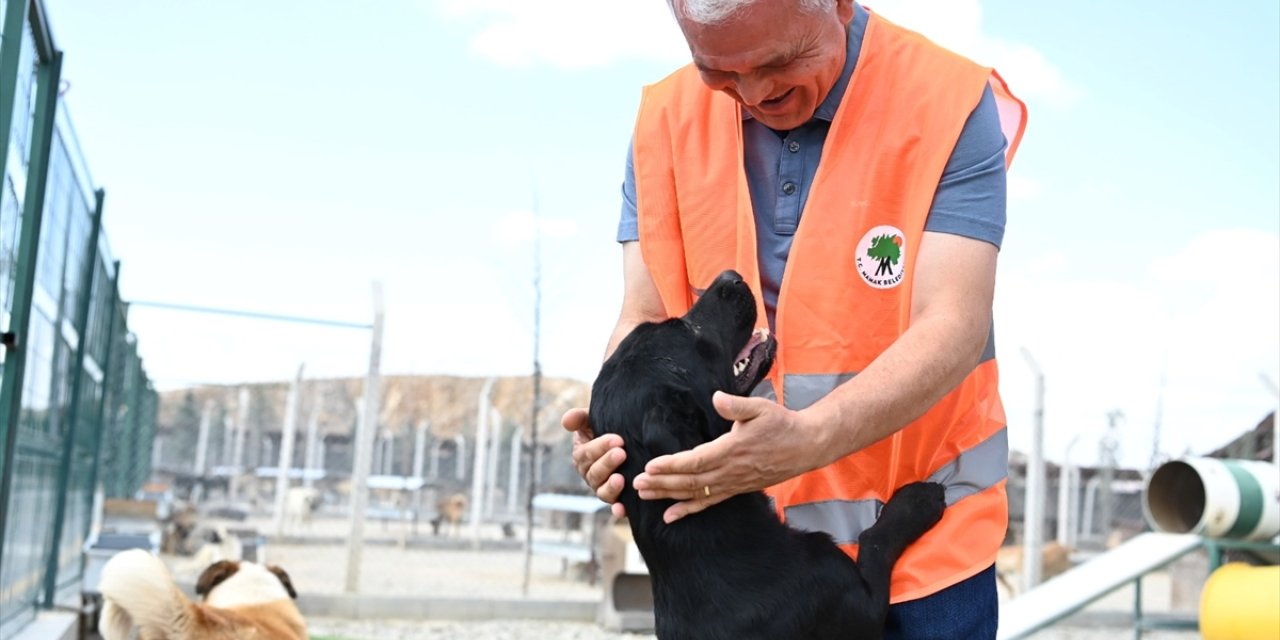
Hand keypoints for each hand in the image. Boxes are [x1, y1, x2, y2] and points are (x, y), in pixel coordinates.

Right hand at [561, 407, 626, 517]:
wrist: (630, 442)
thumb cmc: (609, 428)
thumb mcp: (593, 420)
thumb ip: (579, 418)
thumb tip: (566, 421)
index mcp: (582, 456)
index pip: (586, 453)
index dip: (600, 447)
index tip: (617, 439)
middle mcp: (589, 474)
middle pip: (594, 473)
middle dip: (607, 463)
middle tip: (622, 453)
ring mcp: (602, 488)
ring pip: (602, 491)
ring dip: (610, 487)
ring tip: (621, 479)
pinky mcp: (617, 499)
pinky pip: (615, 507)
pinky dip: (617, 510)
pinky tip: (622, 510)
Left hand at [632, 391, 822, 522]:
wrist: (806, 446)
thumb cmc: (781, 424)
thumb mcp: (760, 408)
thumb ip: (736, 405)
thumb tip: (716, 398)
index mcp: (732, 450)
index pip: (695, 461)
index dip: (671, 465)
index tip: (650, 466)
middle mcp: (730, 471)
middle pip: (690, 482)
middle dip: (661, 483)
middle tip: (636, 483)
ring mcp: (733, 483)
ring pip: (696, 494)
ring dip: (668, 496)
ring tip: (643, 495)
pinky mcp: (737, 489)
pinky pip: (709, 503)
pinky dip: (688, 510)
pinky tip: (670, 516)